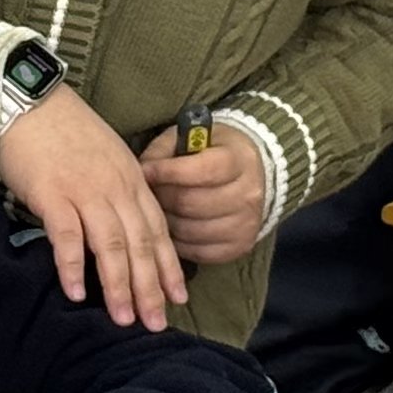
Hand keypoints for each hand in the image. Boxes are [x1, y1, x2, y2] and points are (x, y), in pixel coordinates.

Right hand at [0, 87, 185, 329]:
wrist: (27, 102)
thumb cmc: (64, 132)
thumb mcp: (107, 157)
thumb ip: (120, 191)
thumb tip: (127, 232)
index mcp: (132, 179)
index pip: (158, 230)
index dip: (169, 267)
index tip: (178, 298)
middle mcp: (115, 187)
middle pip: (140, 244)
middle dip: (150, 288)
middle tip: (155, 323)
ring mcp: (85, 190)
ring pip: (111, 245)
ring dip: (118, 286)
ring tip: (123, 318)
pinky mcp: (52, 194)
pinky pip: (68, 237)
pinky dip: (73, 266)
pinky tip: (76, 293)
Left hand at [138, 120, 269, 263]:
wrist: (250, 174)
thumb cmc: (211, 153)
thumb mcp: (189, 140)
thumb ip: (164, 153)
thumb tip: (142, 173)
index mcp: (239, 159)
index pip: (202, 170)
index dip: (168, 172)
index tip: (146, 171)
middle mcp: (249, 193)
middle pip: (192, 203)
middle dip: (162, 198)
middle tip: (148, 194)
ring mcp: (247, 223)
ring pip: (191, 230)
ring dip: (166, 222)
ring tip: (158, 210)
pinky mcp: (240, 245)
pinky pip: (198, 252)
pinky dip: (178, 242)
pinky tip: (171, 227)